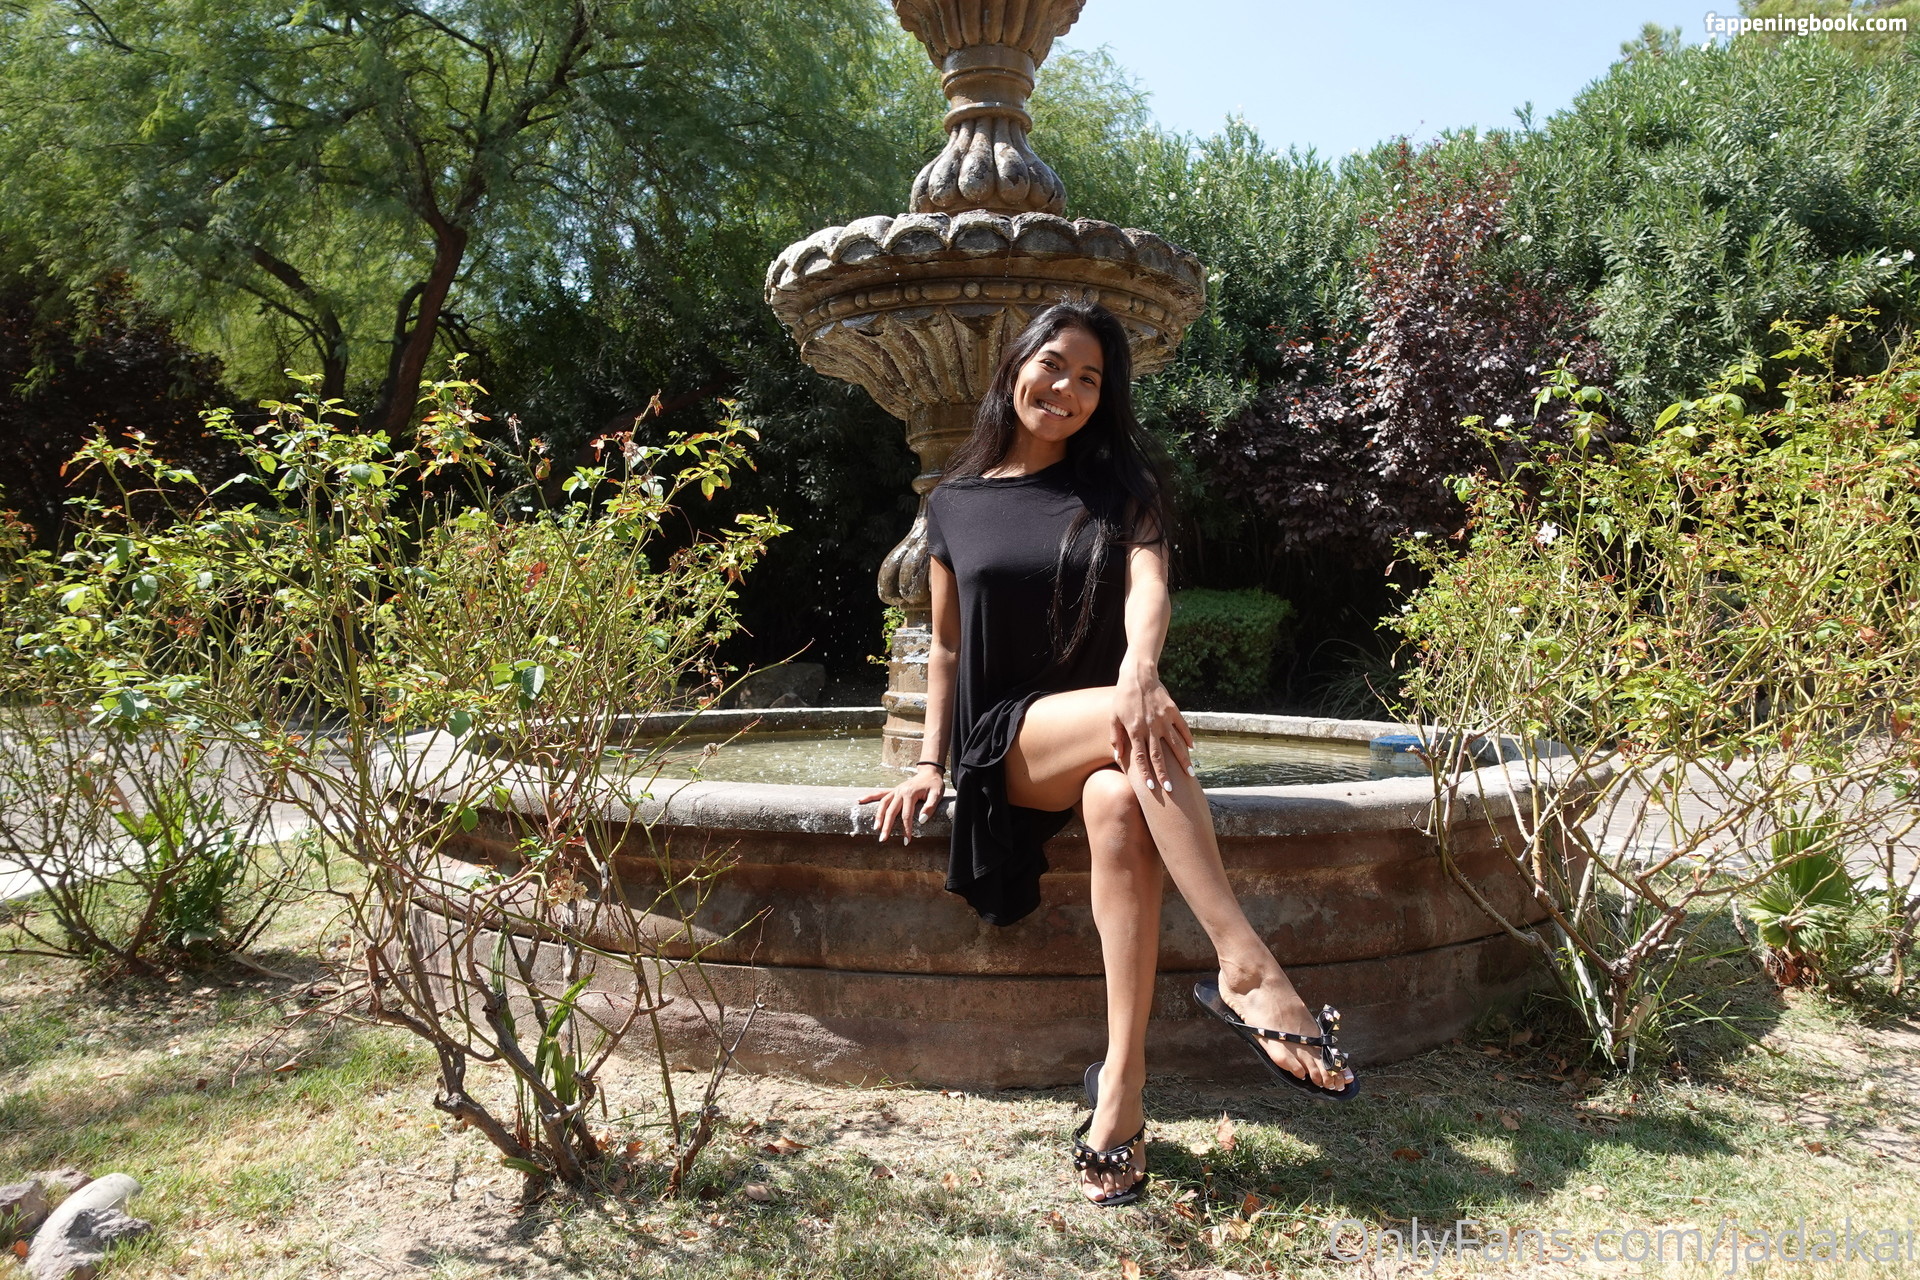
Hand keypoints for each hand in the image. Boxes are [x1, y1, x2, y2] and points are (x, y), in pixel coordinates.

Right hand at [857, 764, 945, 842]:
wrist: (930, 772)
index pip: (906, 815)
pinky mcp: (893, 790)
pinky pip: (880, 794)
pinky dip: (869, 797)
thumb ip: (930, 807)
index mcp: (910, 794)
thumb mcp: (937, 794)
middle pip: (891, 811)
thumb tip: (921, 821)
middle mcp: (900, 792)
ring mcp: (895, 791)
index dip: (906, 829)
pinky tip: (860, 801)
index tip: (907, 841)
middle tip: (883, 839)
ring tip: (875, 828)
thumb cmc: (934, 784)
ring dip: (878, 816)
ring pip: (883, 804)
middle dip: (886, 826)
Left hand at [1110, 658, 1193, 791]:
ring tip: (1189, 774)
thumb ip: (1116, 737)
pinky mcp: (1173, 710)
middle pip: (1158, 755)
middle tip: (1171, 790)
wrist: (1138, 675)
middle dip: (1164, 774)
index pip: (1140, 757)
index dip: (1145, 773)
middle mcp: (1150, 727)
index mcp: (1134, 730)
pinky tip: (1192, 749)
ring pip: (1174, 744)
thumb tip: (1118, 756)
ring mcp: (1163, 719)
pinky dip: (1188, 738)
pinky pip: (1182, 727)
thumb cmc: (1122, 697)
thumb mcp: (1114, 717)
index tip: (1150, 787)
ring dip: (1182, 760)